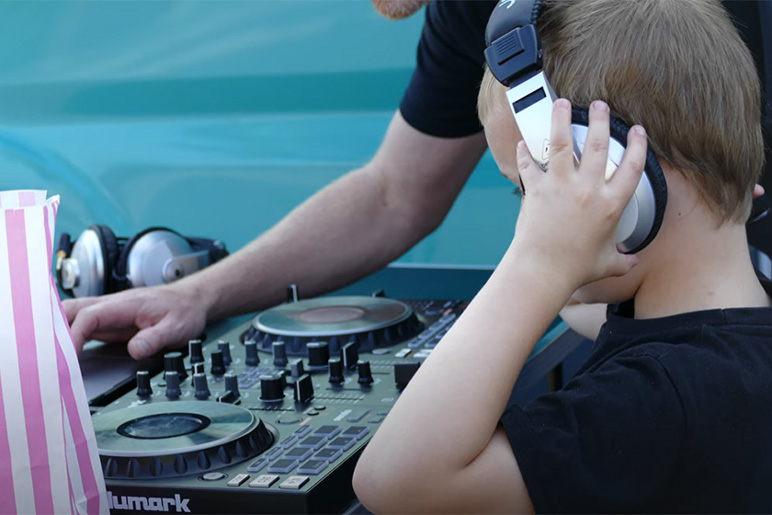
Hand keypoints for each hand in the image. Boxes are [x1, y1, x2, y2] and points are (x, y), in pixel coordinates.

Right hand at [63, 282, 207, 359]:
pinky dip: (67, 335)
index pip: (89, 316)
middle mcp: (111, 305)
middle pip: (71, 309)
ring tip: (49, 356)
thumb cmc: (183, 311)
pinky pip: (80, 325)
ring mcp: (107, 313)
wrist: (190, 300)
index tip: (69, 357)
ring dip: (57, 332)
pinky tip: (61, 351)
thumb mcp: (175, 328)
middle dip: (54, 330)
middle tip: (46, 356)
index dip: (74, 335)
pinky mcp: (108, 322)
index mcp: (125, 304)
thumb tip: (135, 350)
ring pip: (72, 315)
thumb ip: (155, 338)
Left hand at [511, 99, 646, 289]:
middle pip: (597, 144)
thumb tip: (633, 262)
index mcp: (610, 205)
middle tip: (599, 104)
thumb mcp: (607, 264)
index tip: (637, 130)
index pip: (632, 167)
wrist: (542, 270)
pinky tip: (523, 143)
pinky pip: (529, 165)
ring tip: (562, 103)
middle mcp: (587, 189)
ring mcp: (560, 186)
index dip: (638, 145)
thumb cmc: (576, 268)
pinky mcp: (536, 189)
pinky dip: (524, 153)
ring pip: (561, 143)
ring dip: (561, 120)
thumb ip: (623, 260)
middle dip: (600, 119)